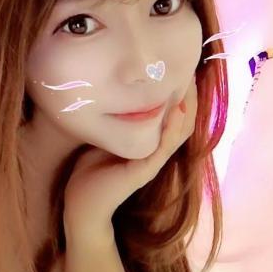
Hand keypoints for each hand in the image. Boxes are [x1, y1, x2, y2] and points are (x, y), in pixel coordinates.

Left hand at [63, 75, 197, 235]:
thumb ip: (115, 119)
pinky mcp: (143, 172)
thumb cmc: (90, 171)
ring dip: (187, 107)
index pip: (177, 114)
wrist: (81, 206)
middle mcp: (157, 152)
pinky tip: (175, 110)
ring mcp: (152, 162)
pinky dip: (172, 128)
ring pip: (180, 132)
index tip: (182, 65)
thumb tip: (111, 90)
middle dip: (191, 94)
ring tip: (190, 82)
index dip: (183, 91)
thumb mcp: (106, 137)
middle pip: (186, 120)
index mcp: (151, 143)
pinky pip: (163, 147)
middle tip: (191, 67)